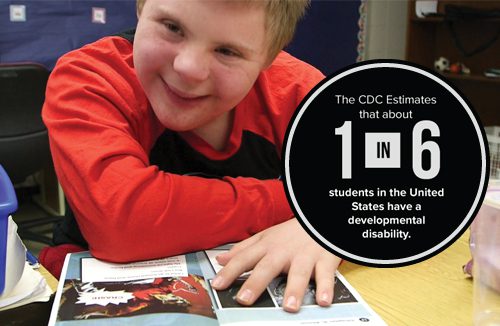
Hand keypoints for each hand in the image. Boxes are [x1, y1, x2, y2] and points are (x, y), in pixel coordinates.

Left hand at [210, 219, 340, 311]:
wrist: (319, 219)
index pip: (244, 258)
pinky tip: (323, 300)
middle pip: (268, 267)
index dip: (229, 271)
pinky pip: (326, 275)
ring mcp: (304, 256)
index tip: (217, 284)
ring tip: (289, 306)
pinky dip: (326, 287)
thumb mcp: (265, 237)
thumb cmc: (291, 232)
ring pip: (298, 273)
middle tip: (244, 299)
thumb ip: (243, 249)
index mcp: (267, 246)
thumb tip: (220, 260)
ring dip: (294, 289)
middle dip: (256, 283)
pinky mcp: (324, 259)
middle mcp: (284, 251)